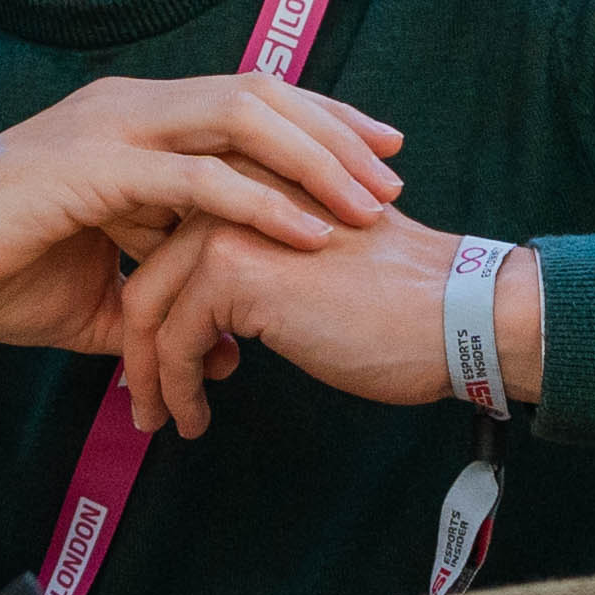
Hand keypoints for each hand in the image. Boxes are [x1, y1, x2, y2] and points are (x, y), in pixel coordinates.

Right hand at [0, 75, 408, 389]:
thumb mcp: (96, 298)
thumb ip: (160, 309)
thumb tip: (223, 351)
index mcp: (132, 126)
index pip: (246, 104)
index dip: (320, 124)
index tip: (382, 156)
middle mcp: (128, 110)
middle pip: (260, 95)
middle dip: (337, 133)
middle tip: (396, 175)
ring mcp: (109, 130)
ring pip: (240, 118)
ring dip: (315, 159)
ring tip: (368, 202)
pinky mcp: (90, 167)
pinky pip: (195, 177)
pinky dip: (260, 201)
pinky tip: (305, 231)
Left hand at [105, 219, 546, 440]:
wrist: (456, 313)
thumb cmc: (398, 299)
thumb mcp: (310, 259)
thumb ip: (257, 261)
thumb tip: (207, 316)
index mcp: (246, 175)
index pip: (165, 241)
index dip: (155, 308)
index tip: (156, 359)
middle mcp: (228, 187)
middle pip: (147, 274)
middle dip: (138, 347)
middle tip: (144, 399)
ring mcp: (227, 225)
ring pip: (146, 309)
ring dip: (149, 376)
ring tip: (160, 418)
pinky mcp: (233, 272)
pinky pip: (174, 342)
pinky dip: (175, 389)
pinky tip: (195, 420)